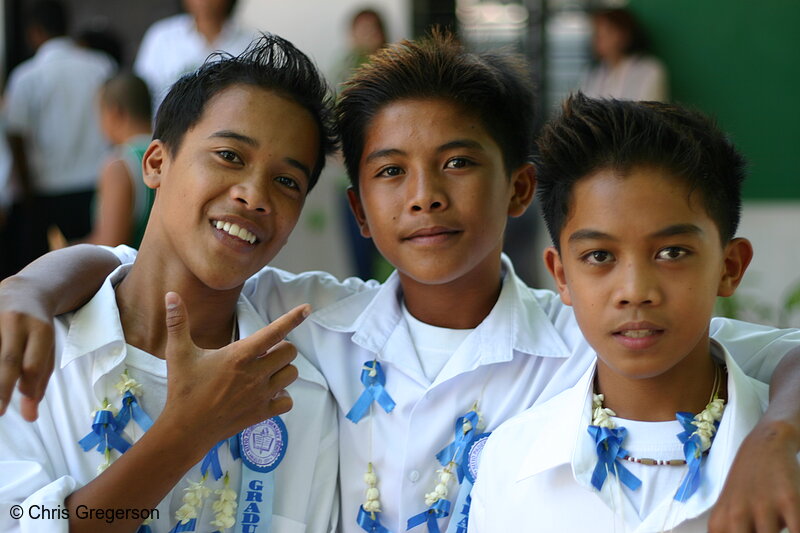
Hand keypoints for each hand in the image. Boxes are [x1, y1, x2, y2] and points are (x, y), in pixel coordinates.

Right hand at [0, 277, 55, 420]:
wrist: (26, 290)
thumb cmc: (37, 330)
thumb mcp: (46, 351)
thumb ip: (38, 384)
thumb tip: (31, 417)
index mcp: (40, 330)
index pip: (31, 364)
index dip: (20, 388)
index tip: (4, 412)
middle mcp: (17, 321)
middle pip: (7, 359)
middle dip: (0, 387)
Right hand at [160, 291, 308, 446]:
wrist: (185, 429)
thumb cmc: (183, 389)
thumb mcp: (178, 353)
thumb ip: (178, 322)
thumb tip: (171, 295)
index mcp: (240, 355)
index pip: (275, 332)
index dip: (293, 318)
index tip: (307, 309)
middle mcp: (255, 374)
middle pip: (290, 352)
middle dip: (282, 348)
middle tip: (265, 353)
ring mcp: (261, 395)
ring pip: (292, 374)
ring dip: (283, 370)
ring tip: (266, 371)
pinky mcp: (262, 413)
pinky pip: (288, 401)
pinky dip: (283, 396)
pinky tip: (269, 393)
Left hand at [709, 418, 799, 532]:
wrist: (763, 446)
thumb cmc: (746, 487)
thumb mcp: (729, 513)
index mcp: (720, 525)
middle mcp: (737, 516)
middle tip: (764, 532)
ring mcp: (762, 507)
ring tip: (780, 525)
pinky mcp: (789, 499)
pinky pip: (796, 530)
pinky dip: (796, 530)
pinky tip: (794, 526)